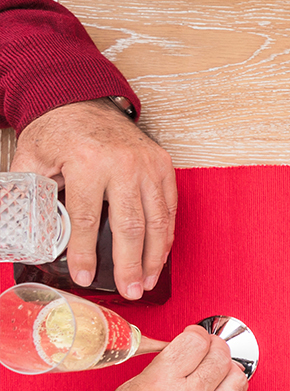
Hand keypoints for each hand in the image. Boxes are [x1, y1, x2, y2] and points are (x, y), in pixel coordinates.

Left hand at [10, 98, 175, 299]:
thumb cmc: (58, 130)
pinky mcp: (162, 166)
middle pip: (130, 226)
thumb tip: (21, 227)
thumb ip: (28, 191)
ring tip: (146, 281)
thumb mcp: (32, 157)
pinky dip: (166, 235)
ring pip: (157, 221)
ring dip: (153, 256)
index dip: (86, 253)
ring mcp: (147, 166)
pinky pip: (169, 207)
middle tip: (129, 291)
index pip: (88, 219)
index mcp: (87, 163)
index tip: (85, 277)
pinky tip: (159, 255)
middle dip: (129, 265)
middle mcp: (123, 165)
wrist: (84, 99)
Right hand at [86, 325, 247, 390]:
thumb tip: (191, 349)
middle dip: (214, 348)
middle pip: (221, 357)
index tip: (195, 336)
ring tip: (215, 372)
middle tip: (208, 349)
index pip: (197, 342)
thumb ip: (166, 366)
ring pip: (238, 381)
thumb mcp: (130, 387)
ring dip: (227, 371)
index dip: (197, 334)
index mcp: (160, 384)